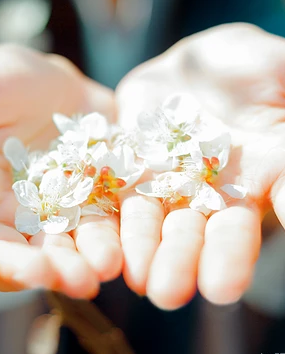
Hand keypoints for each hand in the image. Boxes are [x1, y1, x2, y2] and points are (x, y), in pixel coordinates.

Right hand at [0, 45, 122, 297]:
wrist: (63, 90)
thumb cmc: (7, 82)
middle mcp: (2, 213)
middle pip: (3, 255)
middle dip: (21, 269)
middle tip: (43, 275)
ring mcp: (48, 216)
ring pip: (52, 254)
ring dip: (68, 270)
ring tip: (88, 278)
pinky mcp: (87, 208)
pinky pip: (93, 234)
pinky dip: (102, 247)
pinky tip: (113, 257)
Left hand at [116, 24, 284, 308]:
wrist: (200, 63)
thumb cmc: (254, 69)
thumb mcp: (278, 94)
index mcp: (248, 182)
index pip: (238, 228)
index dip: (230, 256)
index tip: (220, 288)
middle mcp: (200, 192)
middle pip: (188, 233)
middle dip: (176, 261)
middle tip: (164, 294)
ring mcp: (159, 180)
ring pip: (146, 219)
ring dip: (137, 247)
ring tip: (128, 276)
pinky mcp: (124, 164)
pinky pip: (111, 187)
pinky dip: (102, 210)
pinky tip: (91, 237)